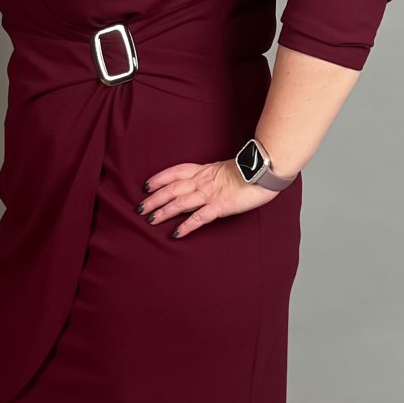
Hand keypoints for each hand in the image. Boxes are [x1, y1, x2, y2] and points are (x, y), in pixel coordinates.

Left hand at [138, 159, 276, 238]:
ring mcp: (210, 193)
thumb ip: (213, 176)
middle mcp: (203, 181)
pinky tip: (176, 233)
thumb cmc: (250, 170)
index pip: (175, 172)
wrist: (265, 169)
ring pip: (180, 202)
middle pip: (172, 188)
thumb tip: (203, 184)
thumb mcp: (226, 169)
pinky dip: (186, 225)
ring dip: (163, 211)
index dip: (160, 178)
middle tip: (139, 207)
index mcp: (204, 170)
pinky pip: (199, 217)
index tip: (147, 186)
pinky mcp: (220, 206)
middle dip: (154, 199)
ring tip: (150, 220)